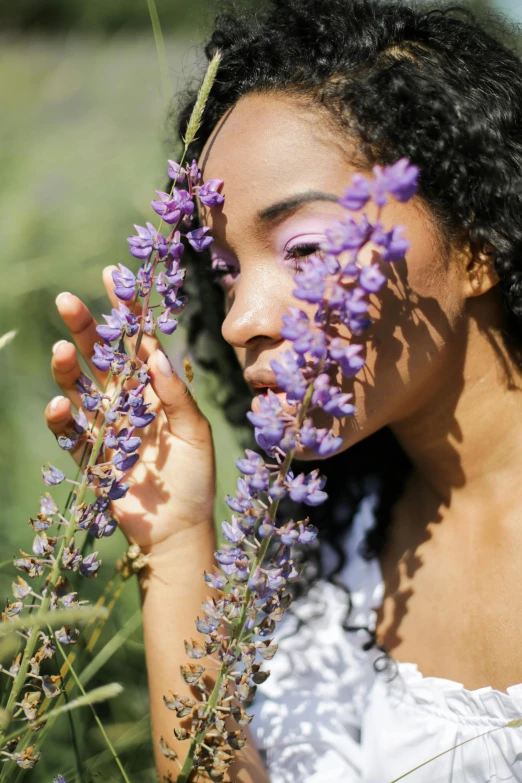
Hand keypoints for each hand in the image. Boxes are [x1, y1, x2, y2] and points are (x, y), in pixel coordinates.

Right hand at [45, 267, 216, 554]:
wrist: (178, 530)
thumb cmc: (195, 479)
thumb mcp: (196, 433)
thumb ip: (176, 396)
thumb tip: (156, 356)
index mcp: (156, 391)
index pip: (137, 344)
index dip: (125, 313)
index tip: (111, 277)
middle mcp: (128, 403)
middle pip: (101, 358)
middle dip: (85, 329)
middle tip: (67, 302)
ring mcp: (106, 428)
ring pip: (80, 389)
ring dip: (68, 369)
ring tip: (63, 350)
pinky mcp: (89, 456)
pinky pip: (70, 431)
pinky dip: (62, 417)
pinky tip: (60, 404)